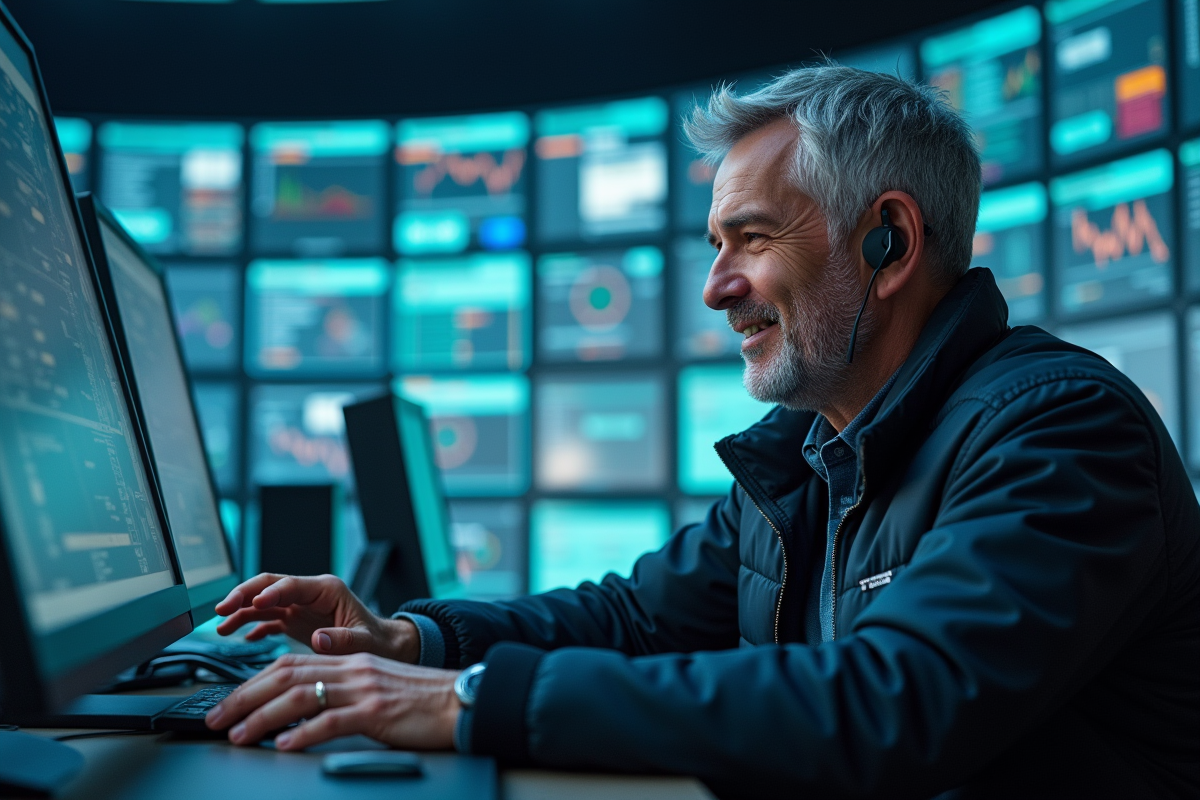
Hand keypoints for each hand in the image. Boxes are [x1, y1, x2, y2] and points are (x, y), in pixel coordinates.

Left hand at [204, 653, 460, 751]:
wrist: (460, 700)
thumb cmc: (419, 701)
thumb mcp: (374, 688)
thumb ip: (339, 693)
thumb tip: (298, 714)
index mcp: (349, 662)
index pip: (288, 665)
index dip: (251, 684)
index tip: (227, 704)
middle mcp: (352, 670)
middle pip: (285, 676)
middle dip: (244, 698)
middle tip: (216, 720)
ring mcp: (364, 689)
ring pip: (301, 696)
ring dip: (262, 717)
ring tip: (238, 735)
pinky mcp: (377, 712)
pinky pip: (332, 720)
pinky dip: (303, 733)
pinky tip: (283, 745)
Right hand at [214, 573, 419, 662]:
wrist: (382, 645)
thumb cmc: (377, 641)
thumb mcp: (364, 642)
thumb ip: (343, 640)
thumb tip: (318, 639)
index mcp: (327, 590)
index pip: (291, 584)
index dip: (270, 592)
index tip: (252, 603)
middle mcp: (310, 594)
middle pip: (270, 586)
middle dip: (244, 594)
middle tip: (222, 609)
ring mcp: (301, 607)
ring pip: (263, 602)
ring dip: (241, 610)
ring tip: (221, 625)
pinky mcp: (296, 621)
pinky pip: (268, 619)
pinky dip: (252, 627)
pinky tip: (239, 638)